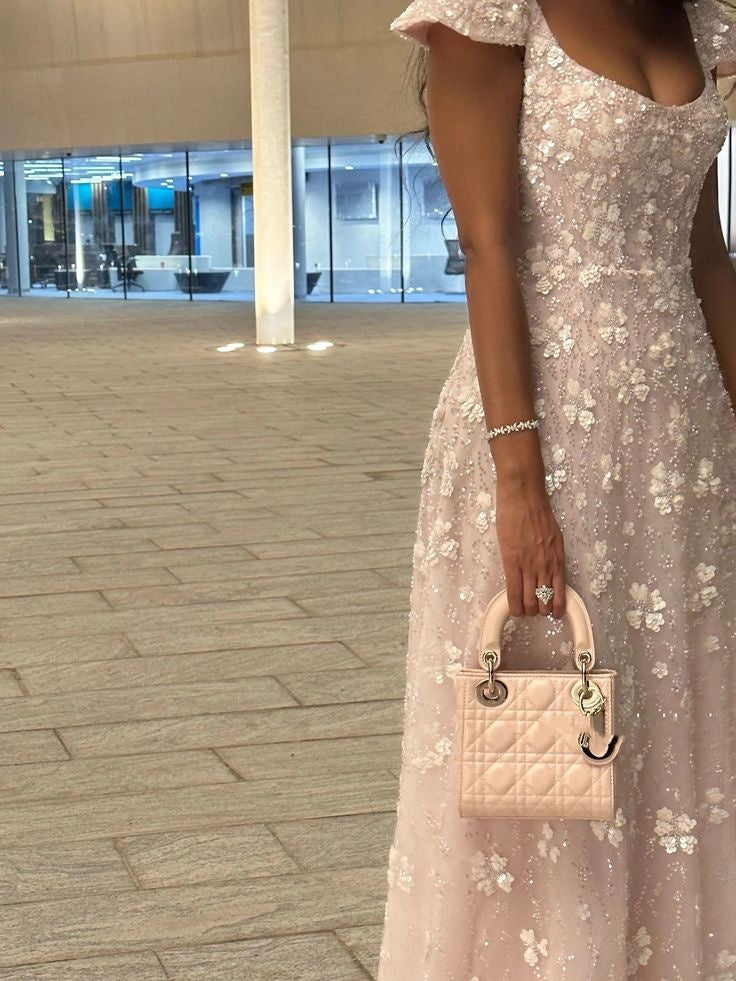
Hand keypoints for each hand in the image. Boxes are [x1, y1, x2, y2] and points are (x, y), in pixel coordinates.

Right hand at [494, 475, 566, 618]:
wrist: (523, 497)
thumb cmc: (537, 511)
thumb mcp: (554, 536)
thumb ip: (552, 554)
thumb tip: (548, 568)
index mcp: (558, 559)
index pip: (559, 593)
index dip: (556, 607)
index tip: (553, 613)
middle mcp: (546, 566)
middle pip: (544, 600)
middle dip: (540, 610)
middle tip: (535, 610)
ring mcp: (529, 566)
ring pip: (530, 600)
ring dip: (527, 610)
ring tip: (524, 611)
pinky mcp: (512, 562)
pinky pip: (514, 592)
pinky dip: (514, 605)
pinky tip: (514, 611)